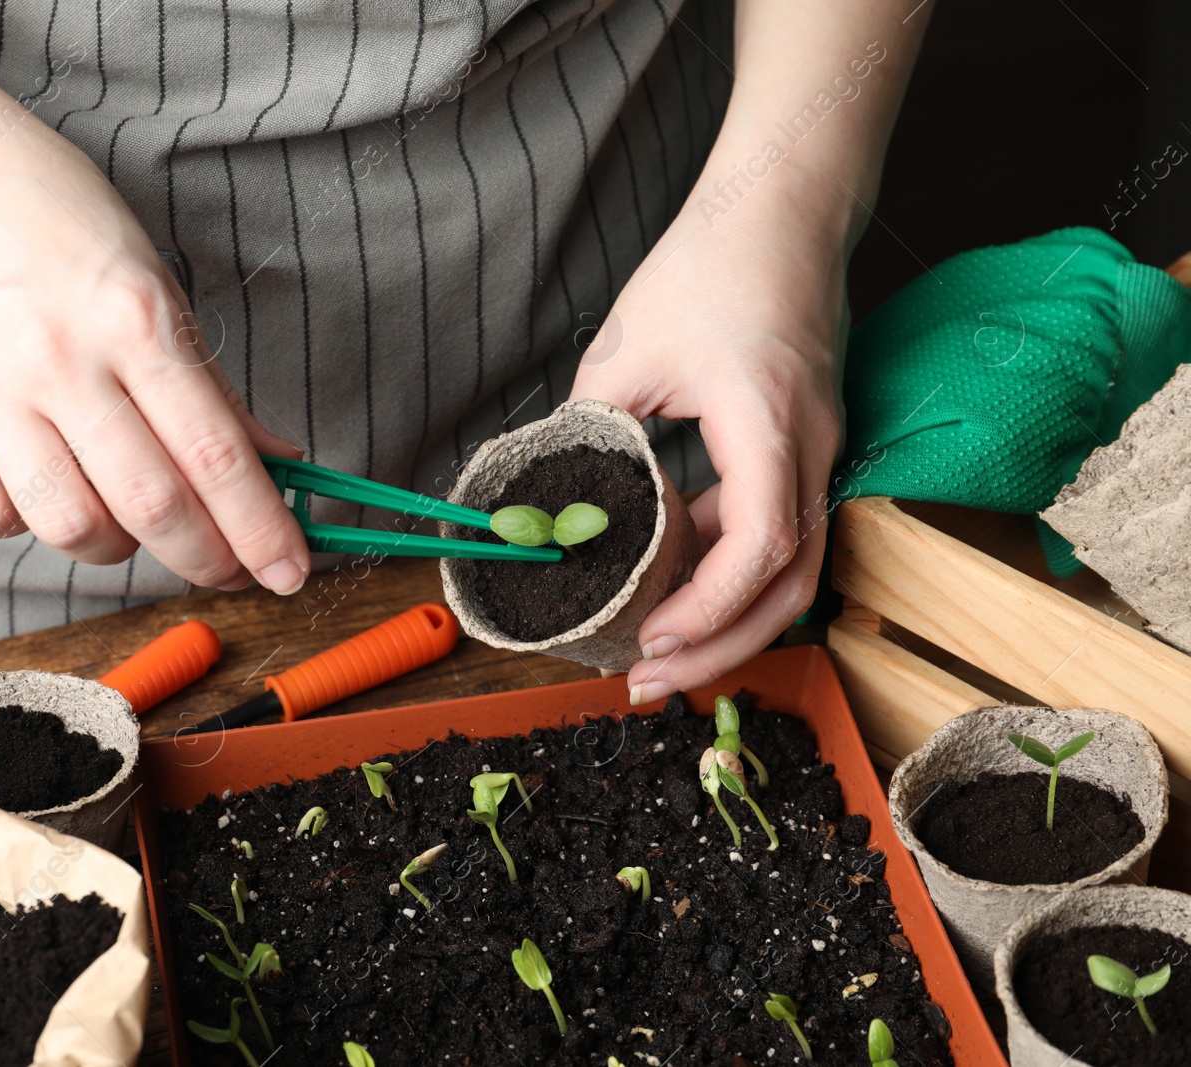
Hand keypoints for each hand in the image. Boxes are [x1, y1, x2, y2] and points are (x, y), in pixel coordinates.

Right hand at [0, 129, 310, 592]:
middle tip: (227, 569)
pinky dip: (24, 524)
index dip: (260, 527)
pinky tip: (42, 485)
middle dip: (206, 559)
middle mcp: (60, 360)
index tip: (289, 571)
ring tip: (127, 519)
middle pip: (150, 505)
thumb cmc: (59, 227)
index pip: (215, 453)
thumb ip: (210, 387)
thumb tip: (277, 462)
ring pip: (69, 527)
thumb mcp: (156, 286)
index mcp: (133, 320)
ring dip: (117, 547)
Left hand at [570, 164, 851, 700]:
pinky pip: (776, 528)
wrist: (784, 206)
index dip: (708, 609)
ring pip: (792, 568)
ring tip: (655, 651)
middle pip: (794, 585)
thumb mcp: (627, 348)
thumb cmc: (712, 262)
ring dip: (728, 618)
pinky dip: (727, 568)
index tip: (649, 639)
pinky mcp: (802, 447)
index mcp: (772, 425)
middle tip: (648, 679)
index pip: (762, 547)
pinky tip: (670, 583)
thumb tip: (549, 503)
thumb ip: (591, 432)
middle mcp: (814, 449)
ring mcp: (817, 450)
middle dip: (723, 645)